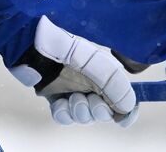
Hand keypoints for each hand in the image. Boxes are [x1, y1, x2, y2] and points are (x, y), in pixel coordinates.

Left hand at [11, 17, 138, 126]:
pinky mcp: (55, 97)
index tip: (122, 118)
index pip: (123, 97)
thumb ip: (118, 87)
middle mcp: (92, 83)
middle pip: (103, 112)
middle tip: (90, 101)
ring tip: (72, 98)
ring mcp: (73, 90)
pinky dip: (64, 114)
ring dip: (79, 112)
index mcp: (107, 73)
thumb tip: (129, 108)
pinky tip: (60, 102)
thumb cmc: (70, 50)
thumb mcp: (101, 66)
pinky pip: (64, 117)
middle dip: (98, 111)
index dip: (125, 110)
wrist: (36, 47)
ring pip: (83, 117)